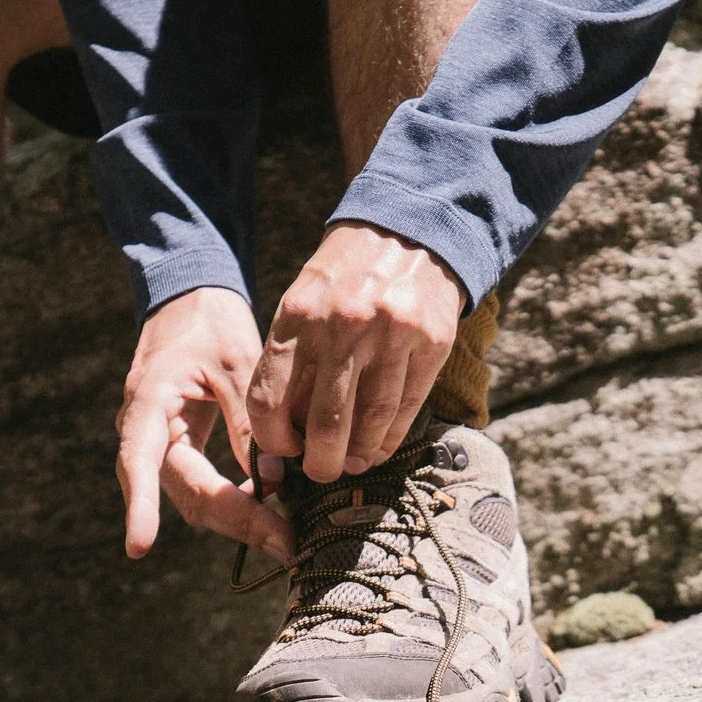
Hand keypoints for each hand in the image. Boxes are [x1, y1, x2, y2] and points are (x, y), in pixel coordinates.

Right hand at [118, 287, 292, 561]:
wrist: (190, 297)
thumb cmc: (209, 321)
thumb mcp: (237, 361)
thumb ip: (250, 419)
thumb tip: (271, 479)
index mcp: (148, 402)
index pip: (139, 462)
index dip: (140, 507)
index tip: (140, 546)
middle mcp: (145, 431)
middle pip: (185, 492)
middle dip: (235, 520)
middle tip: (285, 542)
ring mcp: (160, 444)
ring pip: (195, 497)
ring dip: (238, 518)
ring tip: (285, 536)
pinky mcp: (179, 448)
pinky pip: (202, 485)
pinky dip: (235, 500)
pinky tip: (270, 506)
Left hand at [247, 222, 462, 482]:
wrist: (410, 229)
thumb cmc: (346, 275)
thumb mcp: (304, 300)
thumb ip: (293, 357)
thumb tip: (287, 428)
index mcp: (299, 316)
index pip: (270, 398)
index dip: (273, 438)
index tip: (283, 450)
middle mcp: (343, 327)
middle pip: (325, 422)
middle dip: (320, 462)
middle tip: (320, 472)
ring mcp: (391, 335)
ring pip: (371, 421)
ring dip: (359, 454)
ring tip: (352, 464)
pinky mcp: (430, 342)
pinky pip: (407, 406)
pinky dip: (390, 437)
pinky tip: (379, 447)